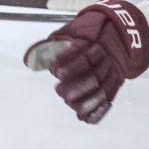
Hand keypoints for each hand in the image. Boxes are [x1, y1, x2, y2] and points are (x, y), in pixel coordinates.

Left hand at [24, 0, 148, 123]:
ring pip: (103, 92)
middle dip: (78, 86)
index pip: (88, 57)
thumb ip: (54, 44)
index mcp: (100, 45)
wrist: (118, 35)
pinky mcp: (115, 86)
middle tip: (60, 91)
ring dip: (86, 101)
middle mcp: (109, 61)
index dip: (72, 66)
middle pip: (96, 77)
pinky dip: (97, 112)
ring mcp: (114, 75)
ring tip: (69, 103)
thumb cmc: (89, 34)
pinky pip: (108, 102)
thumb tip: (29, 60)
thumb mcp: (74, 31)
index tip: (56, 72)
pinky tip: (83, 117)